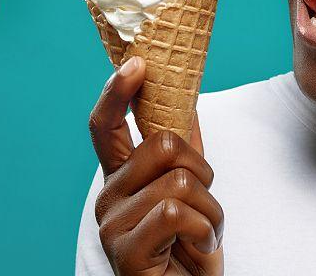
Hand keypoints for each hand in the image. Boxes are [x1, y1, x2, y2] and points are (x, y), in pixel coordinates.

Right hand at [89, 57, 223, 275]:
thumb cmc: (188, 251)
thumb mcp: (190, 194)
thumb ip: (182, 151)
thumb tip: (185, 98)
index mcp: (119, 179)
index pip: (105, 126)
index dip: (117, 92)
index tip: (136, 64)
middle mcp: (108, 197)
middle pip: (163, 144)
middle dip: (202, 170)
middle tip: (204, 203)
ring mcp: (112, 225)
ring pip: (179, 181)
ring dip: (210, 209)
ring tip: (203, 233)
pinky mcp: (126, 251)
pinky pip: (177, 213)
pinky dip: (204, 230)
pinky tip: (198, 247)